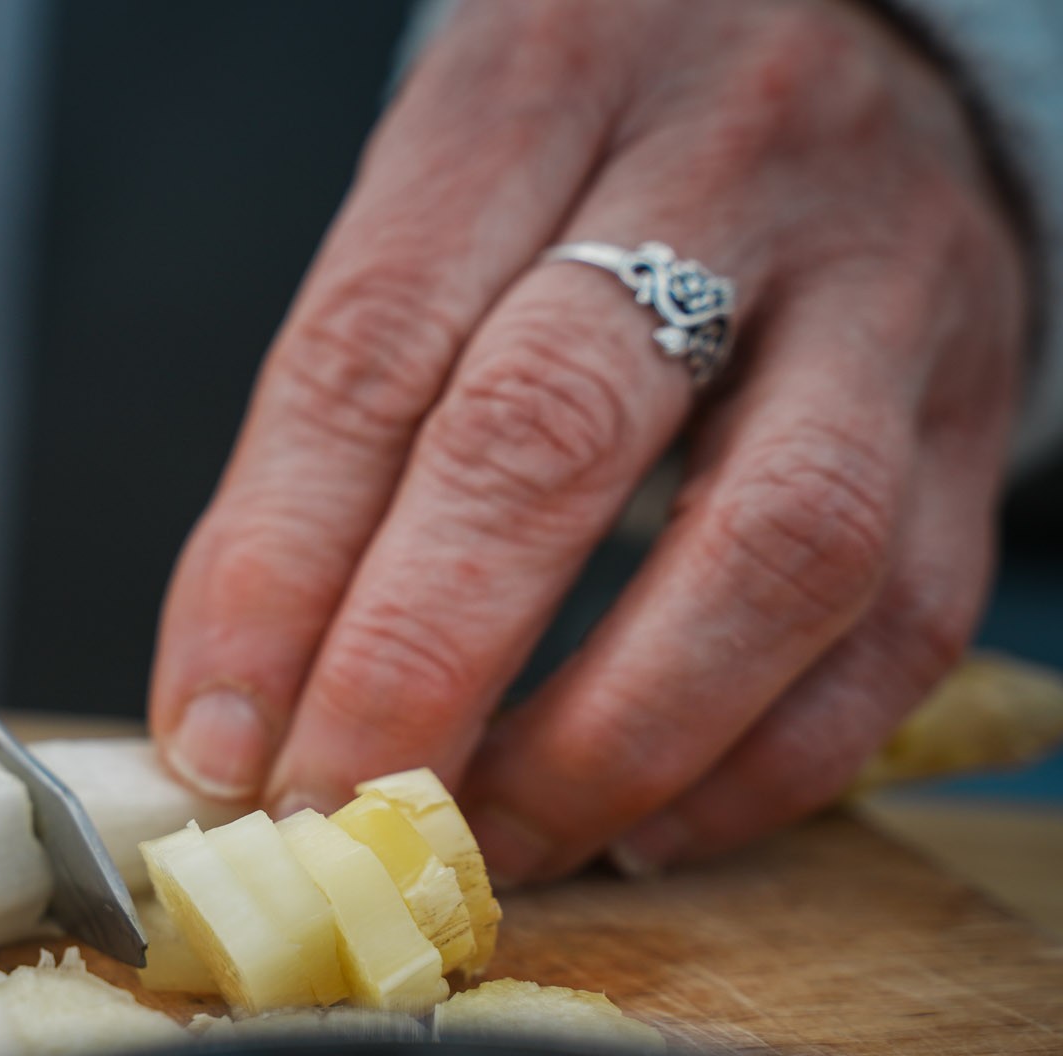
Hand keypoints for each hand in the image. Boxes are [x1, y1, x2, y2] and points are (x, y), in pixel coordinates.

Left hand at [150, 0, 1025, 878]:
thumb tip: (233, 704)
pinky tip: (644, 829)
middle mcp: (722, 162)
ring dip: (606, 744)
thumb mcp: (439, 212)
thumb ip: (338, 428)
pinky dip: (762, 766)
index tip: (217, 740)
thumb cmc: (591, 158)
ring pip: (773, 544)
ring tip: (486, 842)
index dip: (278, 571)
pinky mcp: (973, 413)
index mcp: (533, 89)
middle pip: (552, 433)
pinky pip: (899, 624)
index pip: (375, 350)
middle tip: (335, 812)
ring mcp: (881, 286)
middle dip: (420, 665)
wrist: (848, 44)